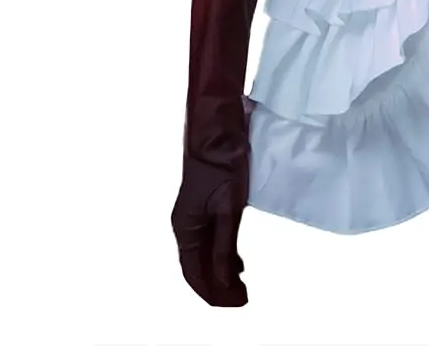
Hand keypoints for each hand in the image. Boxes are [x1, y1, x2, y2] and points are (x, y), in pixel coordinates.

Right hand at [170, 151, 248, 306]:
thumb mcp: (228, 206)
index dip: (214, 293)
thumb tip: (223, 281)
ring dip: (220, 272)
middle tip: (243, 297)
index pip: (195, 274)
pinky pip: (209, 239)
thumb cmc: (221, 161)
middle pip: (198, 267)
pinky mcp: (205, 205)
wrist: (217, 126)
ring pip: (204, 255)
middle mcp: (185, 224)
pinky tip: (237, 261)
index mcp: (185, 227)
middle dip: (218, 287)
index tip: (238, 302)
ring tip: (241, 286)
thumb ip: (224, 245)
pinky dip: (222, 255)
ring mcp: (193, 214)